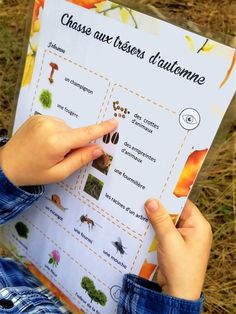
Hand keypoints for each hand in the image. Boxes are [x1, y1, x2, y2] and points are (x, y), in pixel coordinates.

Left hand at [0, 115, 117, 185]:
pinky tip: (45, 142)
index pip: (85, 134)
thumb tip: (98, 149)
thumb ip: (80, 160)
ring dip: (64, 138)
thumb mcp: (58, 173)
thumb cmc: (33, 172)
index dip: (101, 129)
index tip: (115, 122)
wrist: (6, 165)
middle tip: (59, 157)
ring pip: (67, 128)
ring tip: (49, 150)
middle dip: (74, 144)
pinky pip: (57, 123)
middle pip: (75, 133)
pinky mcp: (37, 117)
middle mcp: (50, 126)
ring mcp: (42, 119)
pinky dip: (56, 132)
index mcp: (56, 143)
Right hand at [145, 199, 211, 300]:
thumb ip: (160, 219)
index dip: (168, 197)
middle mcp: (193, 230)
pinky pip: (163, 232)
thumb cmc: (180, 268)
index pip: (183, 204)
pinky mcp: (174, 245)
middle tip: (142, 197)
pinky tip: (141, 224)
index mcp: (199, 226)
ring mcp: (183, 238)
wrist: (178, 295)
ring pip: (167, 222)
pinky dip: (154, 229)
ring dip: (154, 219)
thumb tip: (151, 200)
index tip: (153, 189)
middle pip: (174, 212)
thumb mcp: (169, 240)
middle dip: (158, 208)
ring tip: (138, 208)